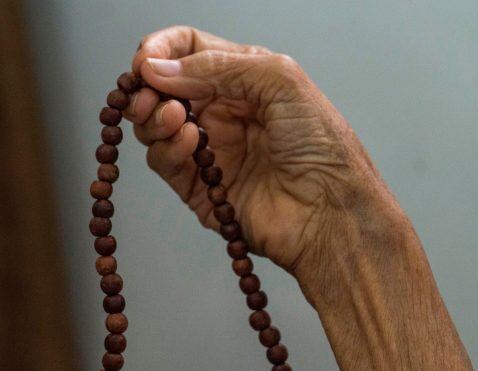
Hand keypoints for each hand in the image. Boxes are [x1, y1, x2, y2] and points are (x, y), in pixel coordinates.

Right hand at [127, 26, 394, 279]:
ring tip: (172, 116)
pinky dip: (168, 149)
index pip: (191, 51)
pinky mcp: (203, 189)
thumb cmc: (324, 147)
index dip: (163, 51)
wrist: (332, 213)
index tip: (145, 61)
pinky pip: (167, 163)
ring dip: (154, 116)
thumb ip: (219, 66)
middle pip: (166, 88)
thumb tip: (158, 68)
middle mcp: (227, 112)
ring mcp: (214, 150)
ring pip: (158, 126)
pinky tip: (188, 140)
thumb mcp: (281, 82)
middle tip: (146, 93)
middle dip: (149, 86)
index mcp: (247, 80)